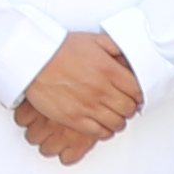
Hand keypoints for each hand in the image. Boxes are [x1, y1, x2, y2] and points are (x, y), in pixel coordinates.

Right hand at [15, 31, 142, 164]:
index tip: (136, 95)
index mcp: (109, 70)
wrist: (34, 60)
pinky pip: (99, 133)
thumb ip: (115, 47)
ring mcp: (88, 106)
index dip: (140, 94)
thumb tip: (129, 56)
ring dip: (119, 120)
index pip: (137, 90)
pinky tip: (103, 125)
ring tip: (115, 115)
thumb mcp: (93, 40)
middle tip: (126, 105)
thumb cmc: (60, 49)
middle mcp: (101, 90)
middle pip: (129, 108)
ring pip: (117, 123)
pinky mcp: (74, 118)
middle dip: (131, 108)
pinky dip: (105, 131)